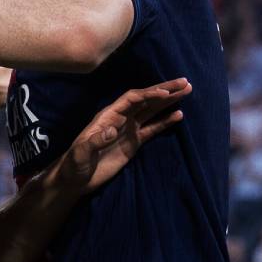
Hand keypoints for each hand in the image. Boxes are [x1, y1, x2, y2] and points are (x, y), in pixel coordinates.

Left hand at [53, 79, 191, 193]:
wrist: (77, 179)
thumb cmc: (74, 164)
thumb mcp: (81, 153)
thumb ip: (95, 141)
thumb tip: (112, 130)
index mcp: (109, 116)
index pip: (132, 99)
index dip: (148, 94)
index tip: (165, 93)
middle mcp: (121, 118)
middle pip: (146, 99)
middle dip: (164, 90)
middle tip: (185, 82)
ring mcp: (129, 129)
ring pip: (152, 111)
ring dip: (169, 101)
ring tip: (187, 91)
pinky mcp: (134, 142)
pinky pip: (153, 128)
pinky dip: (166, 121)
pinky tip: (179, 114)